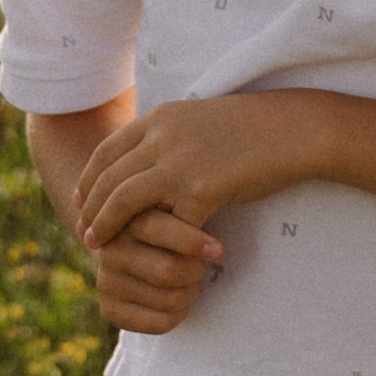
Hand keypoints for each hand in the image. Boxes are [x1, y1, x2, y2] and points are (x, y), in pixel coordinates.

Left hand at [77, 96, 319, 251]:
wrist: (294, 129)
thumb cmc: (255, 128)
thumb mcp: (201, 120)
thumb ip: (171, 135)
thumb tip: (149, 156)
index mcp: (160, 118)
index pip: (107, 149)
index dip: (89, 177)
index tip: (81, 198)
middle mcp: (162, 137)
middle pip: (108, 177)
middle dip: (90, 207)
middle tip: (83, 230)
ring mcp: (179, 162)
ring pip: (123, 200)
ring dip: (106, 226)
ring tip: (99, 246)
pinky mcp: (201, 188)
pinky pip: (168, 224)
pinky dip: (159, 244)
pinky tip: (154, 257)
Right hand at [90, 205, 223, 334]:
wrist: (143, 251)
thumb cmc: (174, 223)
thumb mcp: (176, 205)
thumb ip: (184, 203)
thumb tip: (202, 201)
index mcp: (125, 217)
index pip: (159, 232)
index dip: (193, 243)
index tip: (218, 250)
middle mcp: (110, 248)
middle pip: (170, 271)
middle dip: (196, 271)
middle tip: (201, 266)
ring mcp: (105, 280)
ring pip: (170, 299)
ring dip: (191, 293)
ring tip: (189, 280)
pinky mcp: (108, 309)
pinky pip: (161, 323)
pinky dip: (179, 315)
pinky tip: (178, 303)